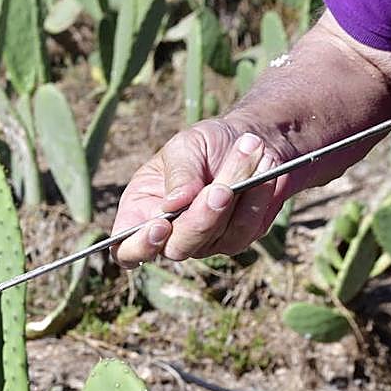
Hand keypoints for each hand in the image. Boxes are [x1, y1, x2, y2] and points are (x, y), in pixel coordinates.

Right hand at [112, 119, 292, 268]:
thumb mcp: (186, 145)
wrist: (254, 141)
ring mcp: (204, 242)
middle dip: (201, 218)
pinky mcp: (236, 240)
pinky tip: (264, 167)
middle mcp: (170, 234)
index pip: (126, 249)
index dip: (139, 246)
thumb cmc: (208, 143)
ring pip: (217, 238)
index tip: (161, 225)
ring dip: (237, 193)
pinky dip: (258, 197)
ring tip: (250, 148)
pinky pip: (247, 230)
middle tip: (221, 188)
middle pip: (177, 249)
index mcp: (141, 211)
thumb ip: (179, 173)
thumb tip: (173, 203)